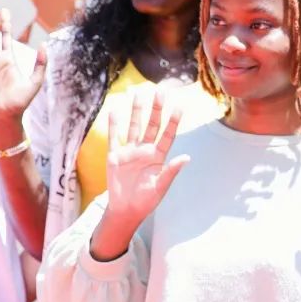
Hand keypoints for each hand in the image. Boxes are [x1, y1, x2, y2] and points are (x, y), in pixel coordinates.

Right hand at [104, 86, 188, 227]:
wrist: (126, 209)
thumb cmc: (147, 200)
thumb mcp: (161, 186)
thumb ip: (171, 171)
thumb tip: (186, 157)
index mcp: (158, 157)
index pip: (167, 135)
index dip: (173, 121)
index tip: (179, 106)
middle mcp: (145, 150)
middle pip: (151, 125)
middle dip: (156, 109)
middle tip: (160, 91)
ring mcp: (130, 151)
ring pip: (134, 126)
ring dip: (136, 111)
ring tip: (138, 93)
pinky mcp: (115, 156)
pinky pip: (114, 137)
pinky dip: (114, 125)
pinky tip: (115, 110)